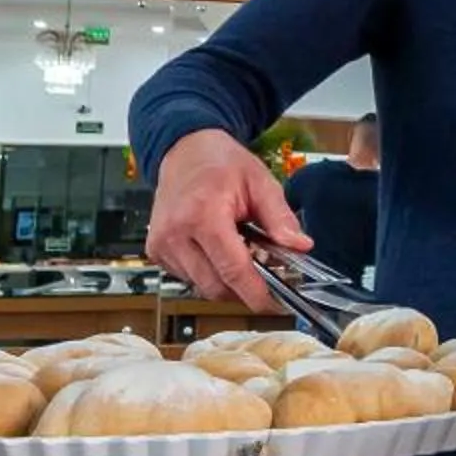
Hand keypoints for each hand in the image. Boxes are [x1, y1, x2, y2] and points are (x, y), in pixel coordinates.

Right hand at [144, 129, 311, 307]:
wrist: (184, 151)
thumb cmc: (219, 162)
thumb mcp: (259, 181)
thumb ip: (280, 217)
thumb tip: (300, 245)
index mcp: (203, 214)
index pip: (233, 270)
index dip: (256, 293)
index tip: (274, 303)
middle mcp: (176, 233)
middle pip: (215, 287)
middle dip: (244, 290)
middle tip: (266, 276)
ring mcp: (162, 245)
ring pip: (201, 287)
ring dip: (225, 282)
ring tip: (240, 254)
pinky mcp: (156, 252)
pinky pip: (187, 279)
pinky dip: (207, 274)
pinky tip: (217, 252)